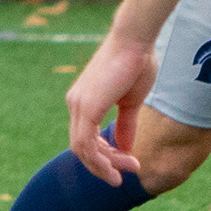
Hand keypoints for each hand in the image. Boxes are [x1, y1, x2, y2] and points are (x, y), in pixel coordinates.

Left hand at [66, 30, 155, 183]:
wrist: (134, 40)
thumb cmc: (136, 63)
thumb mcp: (131, 101)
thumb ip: (127, 124)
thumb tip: (127, 148)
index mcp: (83, 102)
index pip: (87, 139)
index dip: (106, 156)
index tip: (130, 161)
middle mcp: (75, 105)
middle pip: (82, 148)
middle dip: (106, 164)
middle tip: (132, 169)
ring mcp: (78, 105)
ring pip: (82, 150)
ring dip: (105, 165)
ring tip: (129, 170)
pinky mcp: (85, 106)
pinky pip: (85, 143)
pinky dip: (100, 159)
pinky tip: (118, 166)